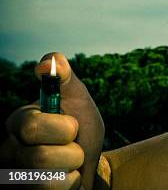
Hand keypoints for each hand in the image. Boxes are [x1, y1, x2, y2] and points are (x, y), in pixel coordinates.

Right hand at [0, 53, 104, 189]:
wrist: (91, 165)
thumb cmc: (82, 129)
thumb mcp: (78, 100)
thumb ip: (65, 78)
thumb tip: (50, 60)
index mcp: (18, 122)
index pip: (30, 126)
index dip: (63, 127)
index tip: (73, 125)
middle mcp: (8, 150)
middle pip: (38, 157)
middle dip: (71, 151)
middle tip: (74, 146)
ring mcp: (13, 175)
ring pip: (45, 179)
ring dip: (72, 169)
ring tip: (70, 164)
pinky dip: (70, 184)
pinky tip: (67, 179)